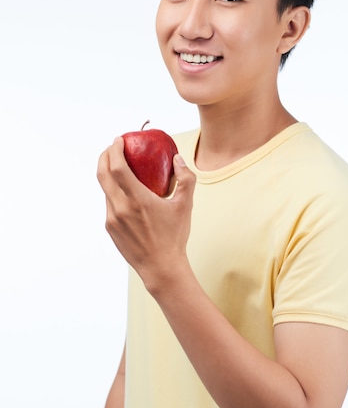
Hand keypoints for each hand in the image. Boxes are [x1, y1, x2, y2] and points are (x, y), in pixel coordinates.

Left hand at [97, 137, 195, 292]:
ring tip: (119, 166)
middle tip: (113, 147)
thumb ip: (185, 179)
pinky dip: (114, 191)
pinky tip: (125, 191)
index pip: (117, 167)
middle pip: (102, 173)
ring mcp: (112, 218)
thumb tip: (178, 159)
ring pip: (105, 189)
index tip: (119, 139)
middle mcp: (120, 207)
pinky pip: (109, 203)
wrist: (161, 268)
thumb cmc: (174, 236)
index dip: (114, 149)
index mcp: (137, 199)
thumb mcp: (185, 205)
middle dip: (105, 155)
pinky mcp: (110, 227)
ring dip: (108, 173)